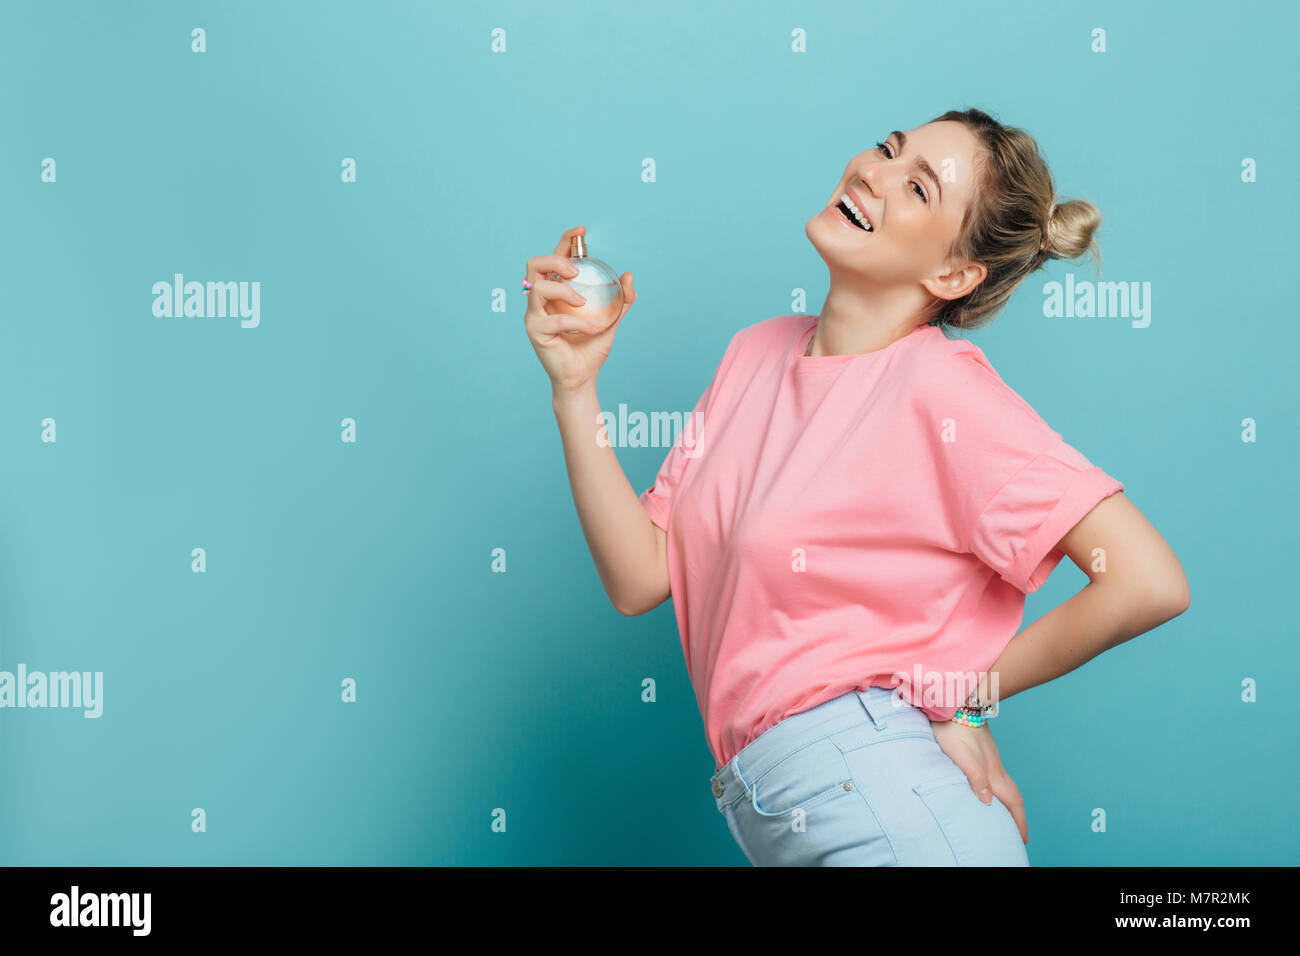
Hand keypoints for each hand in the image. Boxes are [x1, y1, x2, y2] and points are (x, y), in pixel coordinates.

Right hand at [523, 224, 637, 395]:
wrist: (582, 378)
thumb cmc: (591, 348)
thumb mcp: (612, 320)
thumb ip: (622, 300)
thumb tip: (629, 275)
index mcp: (556, 291)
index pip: (555, 258)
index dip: (565, 240)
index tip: (582, 231)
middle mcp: (540, 300)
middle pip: (534, 264)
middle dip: (556, 260)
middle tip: (577, 271)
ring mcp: (534, 315)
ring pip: (538, 288)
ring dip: (564, 291)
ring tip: (583, 303)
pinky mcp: (535, 332)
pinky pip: (554, 319)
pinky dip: (577, 323)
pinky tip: (592, 330)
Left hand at [929, 717, 1028, 844]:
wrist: (955, 700)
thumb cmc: (952, 727)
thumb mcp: (960, 754)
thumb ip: (974, 776)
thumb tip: (987, 802)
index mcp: (992, 769)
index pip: (1011, 800)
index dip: (1018, 821)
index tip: (1023, 838)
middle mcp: (995, 764)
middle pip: (1012, 795)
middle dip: (1017, 816)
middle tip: (1018, 834)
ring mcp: (990, 756)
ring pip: (1005, 785)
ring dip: (1009, 803)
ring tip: (1006, 817)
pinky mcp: (983, 749)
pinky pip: (997, 777)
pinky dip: (999, 790)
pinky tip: (990, 790)